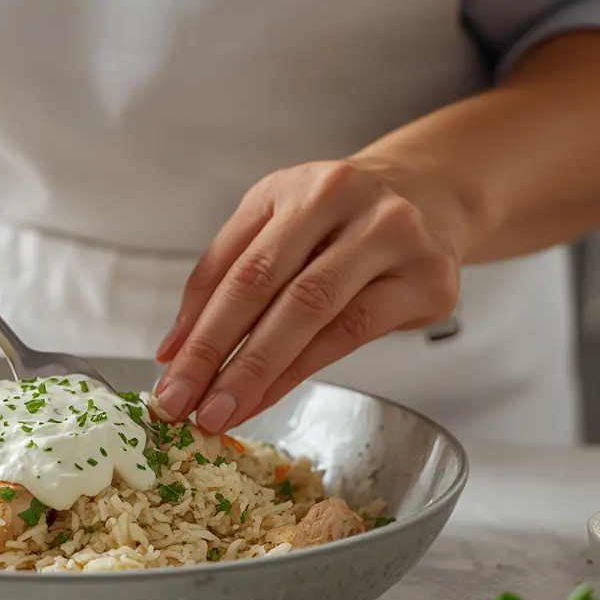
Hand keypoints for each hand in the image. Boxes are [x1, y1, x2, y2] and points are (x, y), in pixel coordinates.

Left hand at [154, 159, 468, 431]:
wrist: (432, 197)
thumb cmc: (339, 221)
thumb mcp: (275, 225)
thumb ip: (221, 278)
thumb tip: (173, 350)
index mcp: (295, 188)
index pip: (232, 266)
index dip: (195, 327)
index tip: (167, 377)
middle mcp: (343, 201)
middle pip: (264, 286)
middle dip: (216, 353)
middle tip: (184, 403)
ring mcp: (392, 237)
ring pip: (310, 312)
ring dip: (257, 371)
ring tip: (221, 411)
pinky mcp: (427, 281)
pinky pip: (351, 333)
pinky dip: (301, 371)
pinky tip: (267, 398)